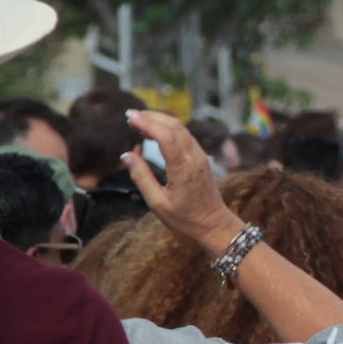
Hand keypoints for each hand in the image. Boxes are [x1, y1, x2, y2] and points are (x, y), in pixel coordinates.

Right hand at [122, 112, 241, 255]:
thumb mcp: (157, 203)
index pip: (166, 136)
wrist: (215, 226)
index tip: (130, 117)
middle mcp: (195, 159)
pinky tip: (154, 133)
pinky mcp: (202, 159)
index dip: (147, 122)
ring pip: (181, 129)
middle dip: (151, 116)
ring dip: (160, 121)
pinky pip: (185, 137)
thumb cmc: (186, 219)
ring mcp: (201, 157)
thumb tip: (127, 155)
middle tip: (130, 116)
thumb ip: (141, 177)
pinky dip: (168, 130)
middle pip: (175, 126)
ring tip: (138, 122)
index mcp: (183, 170)